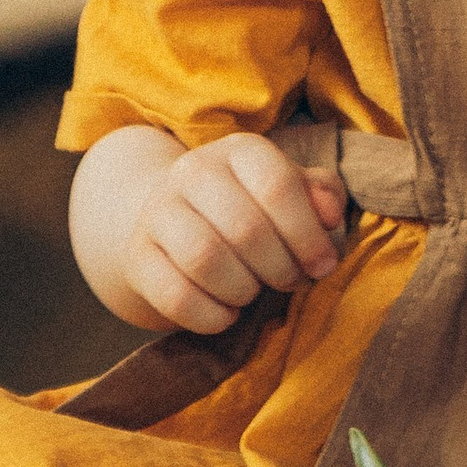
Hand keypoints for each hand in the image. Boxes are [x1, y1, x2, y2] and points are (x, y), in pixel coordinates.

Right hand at [123, 134, 345, 335]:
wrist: (177, 223)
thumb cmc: (252, 207)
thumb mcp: (291, 191)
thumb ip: (322, 194)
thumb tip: (330, 215)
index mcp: (240, 150)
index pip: (277, 186)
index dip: (308, 235)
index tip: (323, 265)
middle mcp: (193, 171)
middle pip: (246, 229)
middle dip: (280, 268)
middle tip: (289, 281)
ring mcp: (158, 212)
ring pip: (206, 260)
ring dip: (244, 290)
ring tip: (253, 292)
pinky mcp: (137, 257)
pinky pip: (175, 296)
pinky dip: (211, 316)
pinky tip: (227, 313)